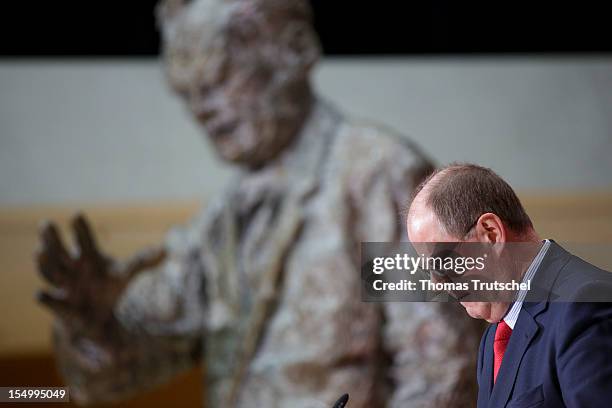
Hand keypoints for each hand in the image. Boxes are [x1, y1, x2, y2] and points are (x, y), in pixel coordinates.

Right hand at [36, 213, 165, 338]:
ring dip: (45, 263)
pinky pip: (50, 300)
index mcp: (88, 257)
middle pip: (59, 251)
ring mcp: (64, 286)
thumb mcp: (125, 274)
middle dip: (52, 239)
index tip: (77, 215)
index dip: (80, 229)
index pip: (84, 240)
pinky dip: (46, 298)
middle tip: (46, 224)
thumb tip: (167, 249)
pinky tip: (40, 294)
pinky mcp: (61, 306)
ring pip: (50, 272)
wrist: (95, 317)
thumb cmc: (107, 288)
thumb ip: (143, 261)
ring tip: (39, 251)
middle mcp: (72, 268)